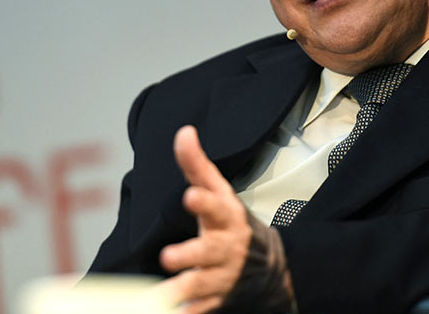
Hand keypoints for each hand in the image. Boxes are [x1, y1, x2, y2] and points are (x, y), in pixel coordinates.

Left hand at [157, 126, 293, 313]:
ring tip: (160, 297)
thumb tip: (184, 132)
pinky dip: (189, 311)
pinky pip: (201, 309)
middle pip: (208, 250)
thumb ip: (197, 165)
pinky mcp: (216, 299)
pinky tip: (173, 313)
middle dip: (190, 254)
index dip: (204, 201)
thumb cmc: (230, 222)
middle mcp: (226, 246)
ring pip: (201, 284)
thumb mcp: (218, 191)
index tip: (189, 196)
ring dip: (181, 290)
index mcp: (226, 216)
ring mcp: (222, 275)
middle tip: (168, 257)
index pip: (216, 205)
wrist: (268, 266)